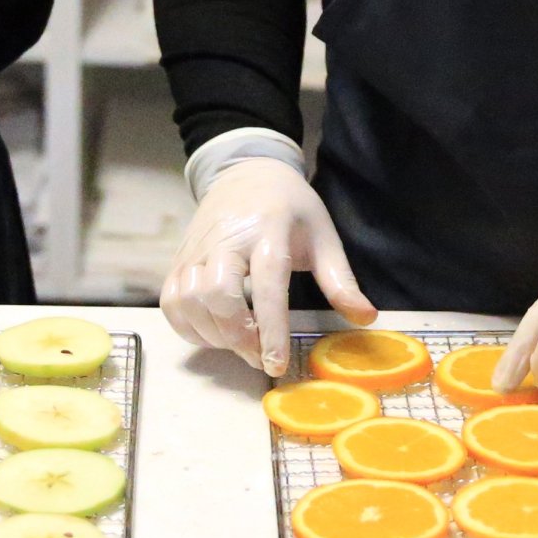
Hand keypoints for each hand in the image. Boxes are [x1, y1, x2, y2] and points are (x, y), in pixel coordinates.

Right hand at [158, 158, 376, 375]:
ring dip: (212, 334)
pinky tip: (213, 334)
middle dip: (237, 336)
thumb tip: (366, 319)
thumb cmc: (290, 208)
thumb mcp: (323, 237)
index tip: (275, 364)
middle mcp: (226, 239)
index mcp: (268, 231)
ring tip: (240, 344)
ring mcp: (197, 249)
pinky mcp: (179, 258)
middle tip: (260, 356)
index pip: (266, 285)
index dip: (270, 329)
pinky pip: (171, 300)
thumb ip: (341, 281)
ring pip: (189, 300)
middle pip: (217, 294)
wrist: (247, 173)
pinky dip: (187, 326)